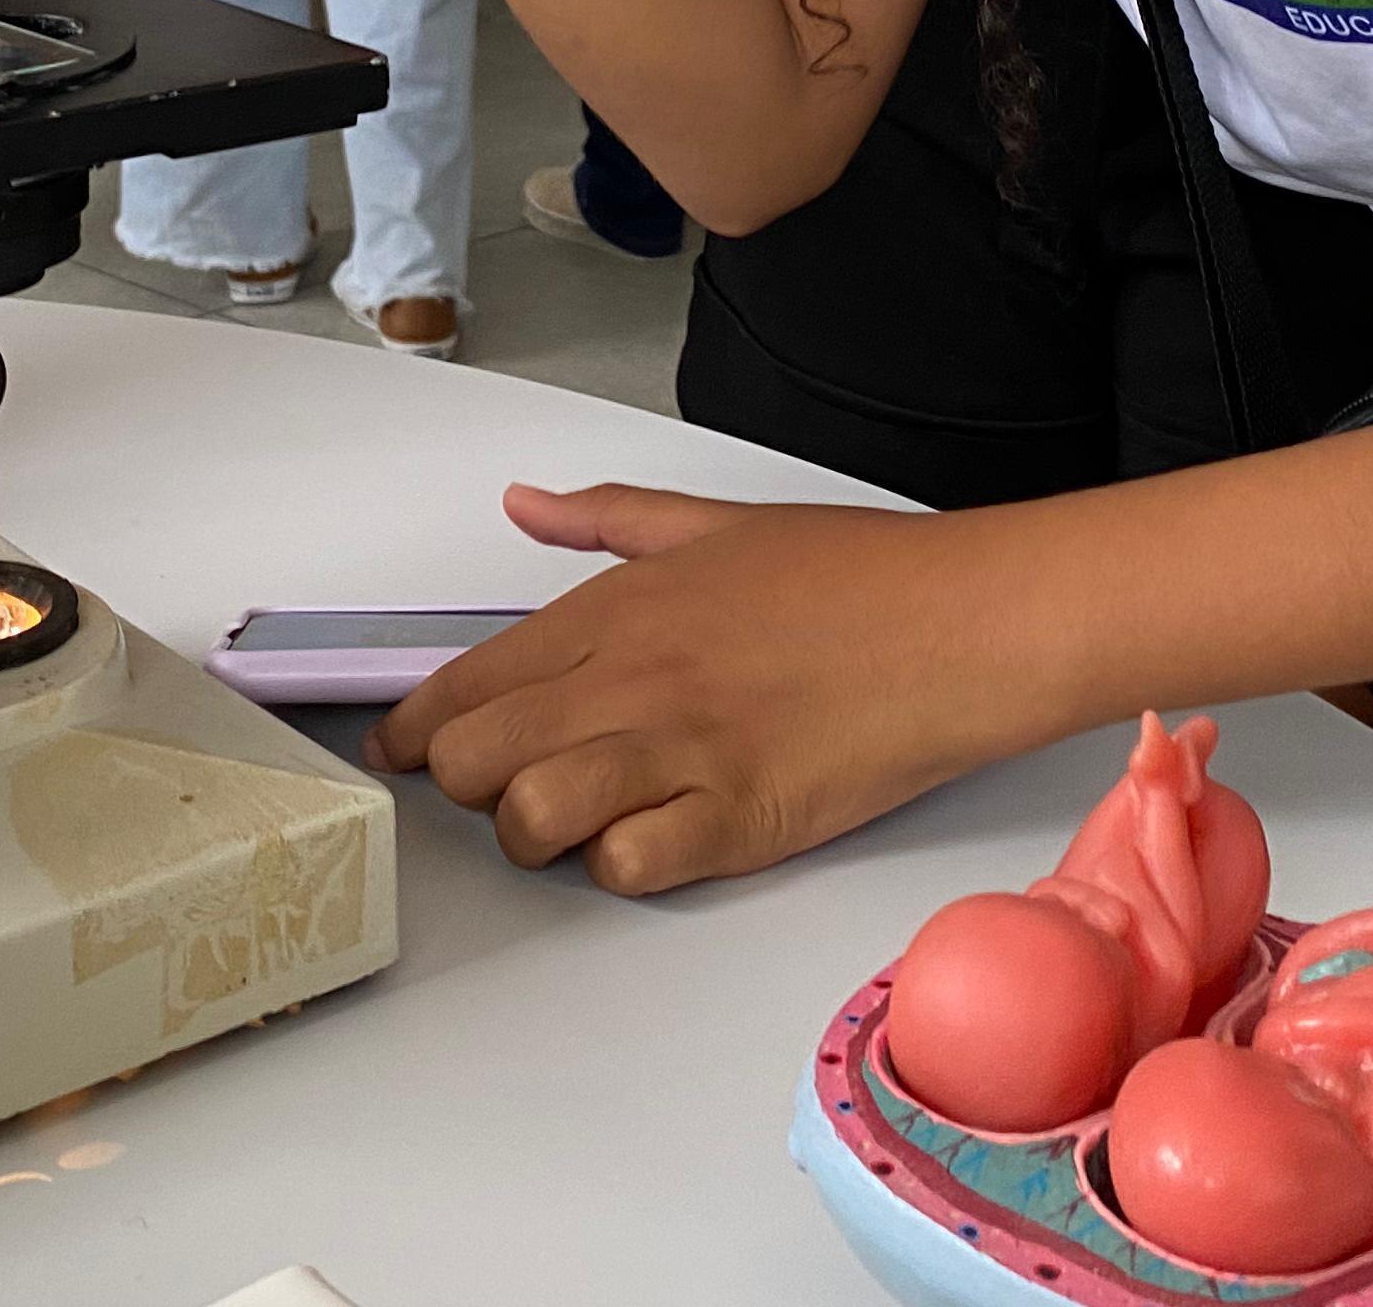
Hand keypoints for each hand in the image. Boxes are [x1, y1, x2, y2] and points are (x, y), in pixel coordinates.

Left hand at [364, 481, 1039, 893]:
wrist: (964, 623)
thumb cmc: (857, 577)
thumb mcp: (715, 521)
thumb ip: (605, 518)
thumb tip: (525, 503)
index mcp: (618, 607)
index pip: (465, 681)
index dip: (419, 729)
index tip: (409, 749)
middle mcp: (634, 677)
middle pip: (474, 759)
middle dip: (468, 787)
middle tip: (502, 786)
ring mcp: (683, 751)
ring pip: (530, 820)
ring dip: (536, 834)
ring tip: (573, 822)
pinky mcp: (738, 820)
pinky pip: (625, 868)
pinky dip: (620, 868)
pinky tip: (648, 842)